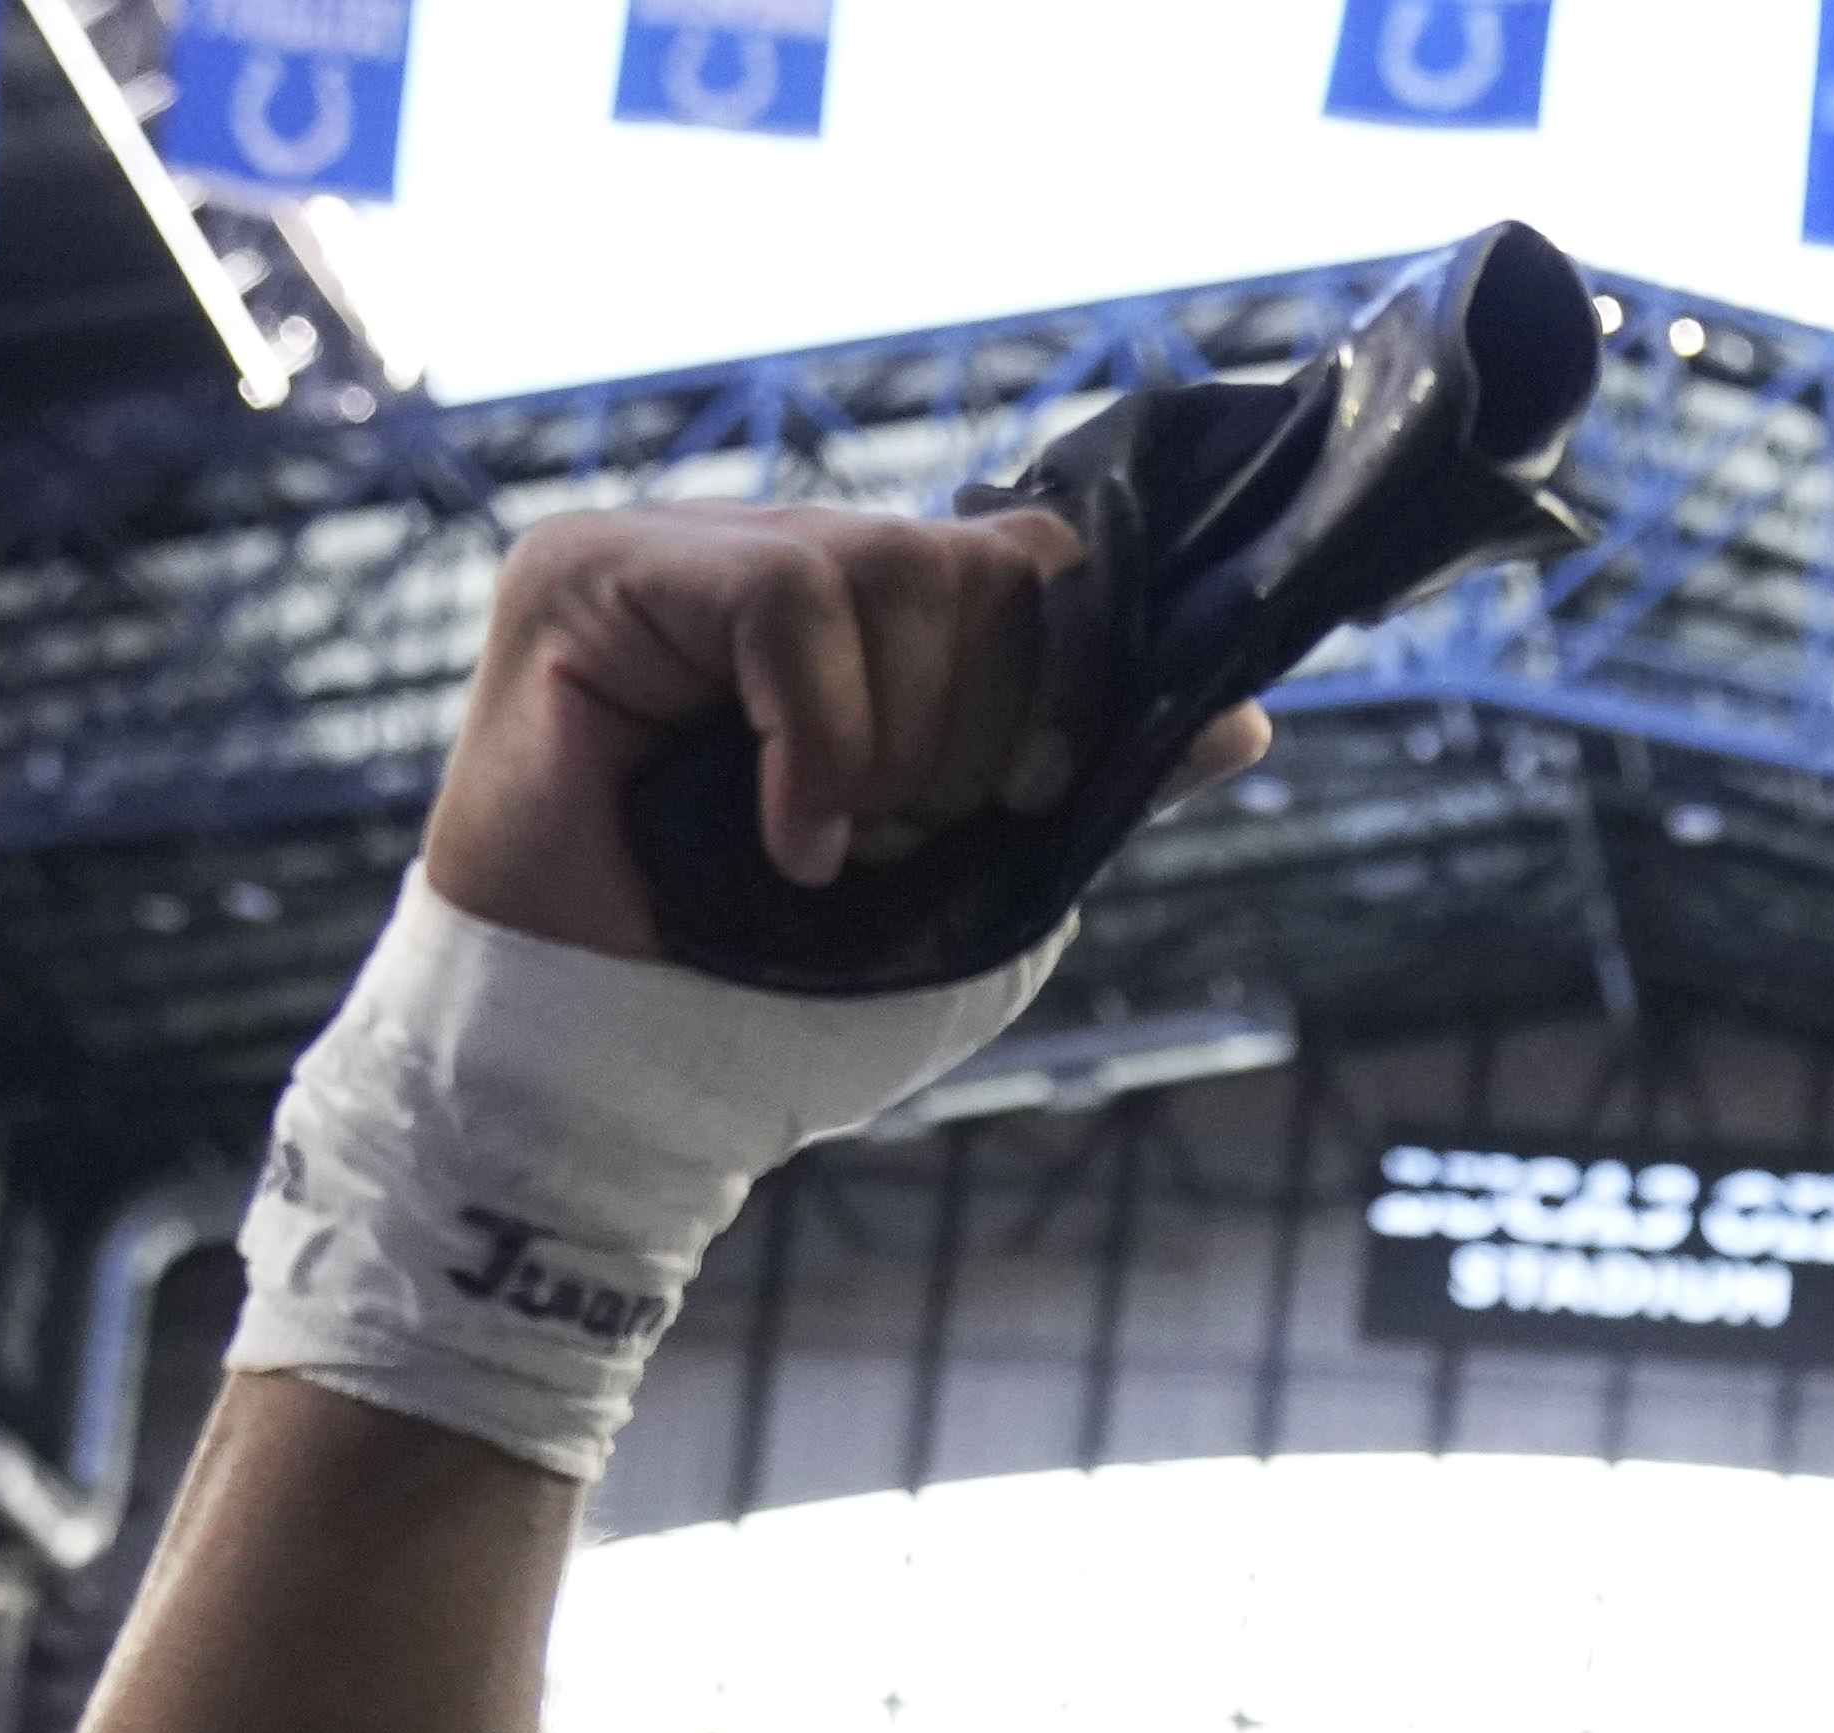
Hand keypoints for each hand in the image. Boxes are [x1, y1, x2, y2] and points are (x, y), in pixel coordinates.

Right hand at [419, 508, 1272, 956]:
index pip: (1023, 557)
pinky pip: (785, 599)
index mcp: (858, 619)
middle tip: (896, 841)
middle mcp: (767, 557)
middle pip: (973, 559)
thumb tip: (1241, 719)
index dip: (1064, 669)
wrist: (611, 1081)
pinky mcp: (592, 570)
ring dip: (893, 743)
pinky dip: (814, 741)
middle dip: (973, 728)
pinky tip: (784, 844)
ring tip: (827, 848)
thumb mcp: (978, 886)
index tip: (1041, 794)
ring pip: (888, 564)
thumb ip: (1080, 782)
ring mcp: (673, 550)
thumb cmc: (772, 997)